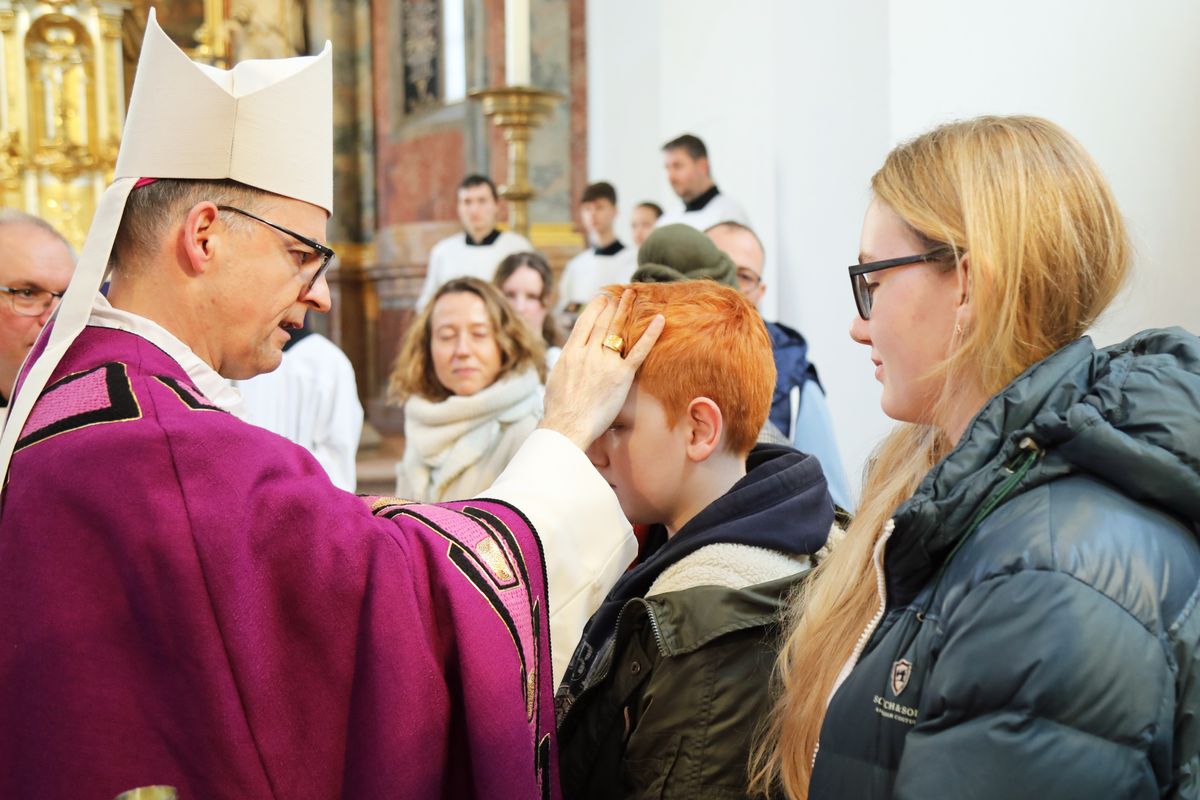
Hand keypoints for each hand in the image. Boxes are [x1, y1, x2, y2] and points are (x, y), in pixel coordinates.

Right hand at [540, 290, 664, 449]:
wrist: (567, 425)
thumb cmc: (558, 410)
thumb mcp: (555, 380)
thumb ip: (565, 365)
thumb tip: (568, 360)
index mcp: (570, 353)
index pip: (584, 323)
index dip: (594, 309)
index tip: (601, 298)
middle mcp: (587, 353)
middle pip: (602, 323)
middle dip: (611, 305)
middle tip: (619, 293)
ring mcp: (605, 363)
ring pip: (617, 330)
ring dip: (625, 309)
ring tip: (631, 295)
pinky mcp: (621, 375)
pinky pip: (639, 351)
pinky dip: (651, 334)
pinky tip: (660, 319)